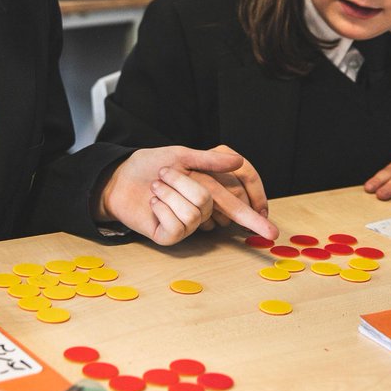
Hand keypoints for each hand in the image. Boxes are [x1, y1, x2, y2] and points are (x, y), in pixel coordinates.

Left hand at [96, 145, 278, 244]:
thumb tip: (238, 161)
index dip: (256, 198)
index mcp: (210, 185)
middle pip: (232, 207)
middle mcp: (203, 206)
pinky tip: (153, 202)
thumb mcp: (180, 155)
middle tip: (271, 233)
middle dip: (251, 220)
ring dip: (174, 189)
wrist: (119, 177)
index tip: (267, 213)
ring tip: (159, 185)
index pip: (239, 190)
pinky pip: (180, 223)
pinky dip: (163, 205)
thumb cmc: (149, 166)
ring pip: (200, 209)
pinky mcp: (172, 234)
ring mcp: (188, 223)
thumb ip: (208, 159)